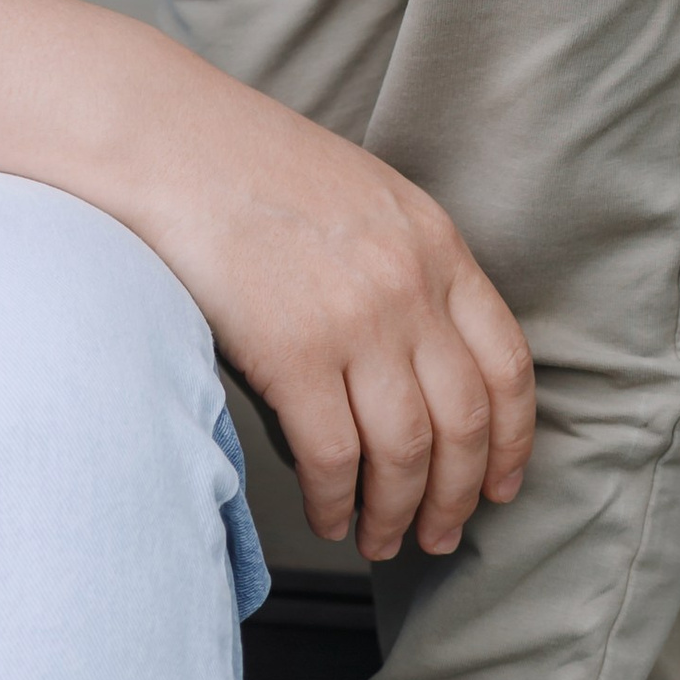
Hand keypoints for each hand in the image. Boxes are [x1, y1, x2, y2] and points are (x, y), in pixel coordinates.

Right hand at [155, 63, 535, 562]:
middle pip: (464, 422)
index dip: (512, 440)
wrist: (168, 140)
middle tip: (440, 534)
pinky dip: (336, 501)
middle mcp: (408, 286)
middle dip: (458, 496)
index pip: (507, 363)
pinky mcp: (292, 352)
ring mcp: (354, 320)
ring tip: (381, 539)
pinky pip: (333, 456)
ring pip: (406, 451)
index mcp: (435, 243)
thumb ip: (405, 266)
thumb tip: (418, 360)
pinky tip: (328, 516)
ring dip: (397, 512)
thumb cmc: (248, 163)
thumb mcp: (363, 196)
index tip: (500, 484)